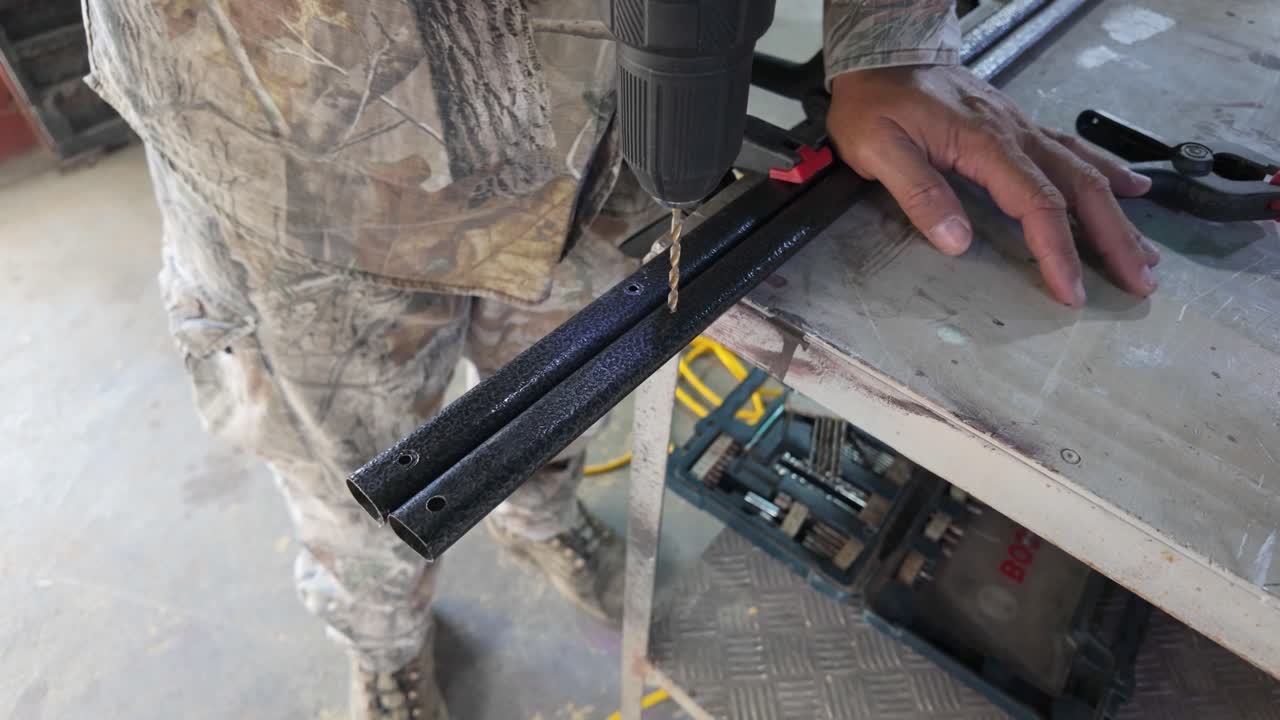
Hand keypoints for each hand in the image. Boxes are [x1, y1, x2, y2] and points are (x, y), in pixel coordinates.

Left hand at [828, 65, 1159, 305]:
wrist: (883, 53)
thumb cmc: (876, 101)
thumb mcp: (878, 148)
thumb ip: (918, 192)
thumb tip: (957, 240)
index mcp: (985, 144)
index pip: (1037, 204)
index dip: (1058, 251)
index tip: (1070, 290)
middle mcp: (1015, 134)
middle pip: (1080, 190)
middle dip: (1113, 239)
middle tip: (1138, 282)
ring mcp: (1022, 128)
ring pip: (1085, 171)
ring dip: (1118, 215)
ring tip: (1144, 253)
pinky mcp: (1018, 126)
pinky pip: (1073, 149)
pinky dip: (1108, 172)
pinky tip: (1132, 189)